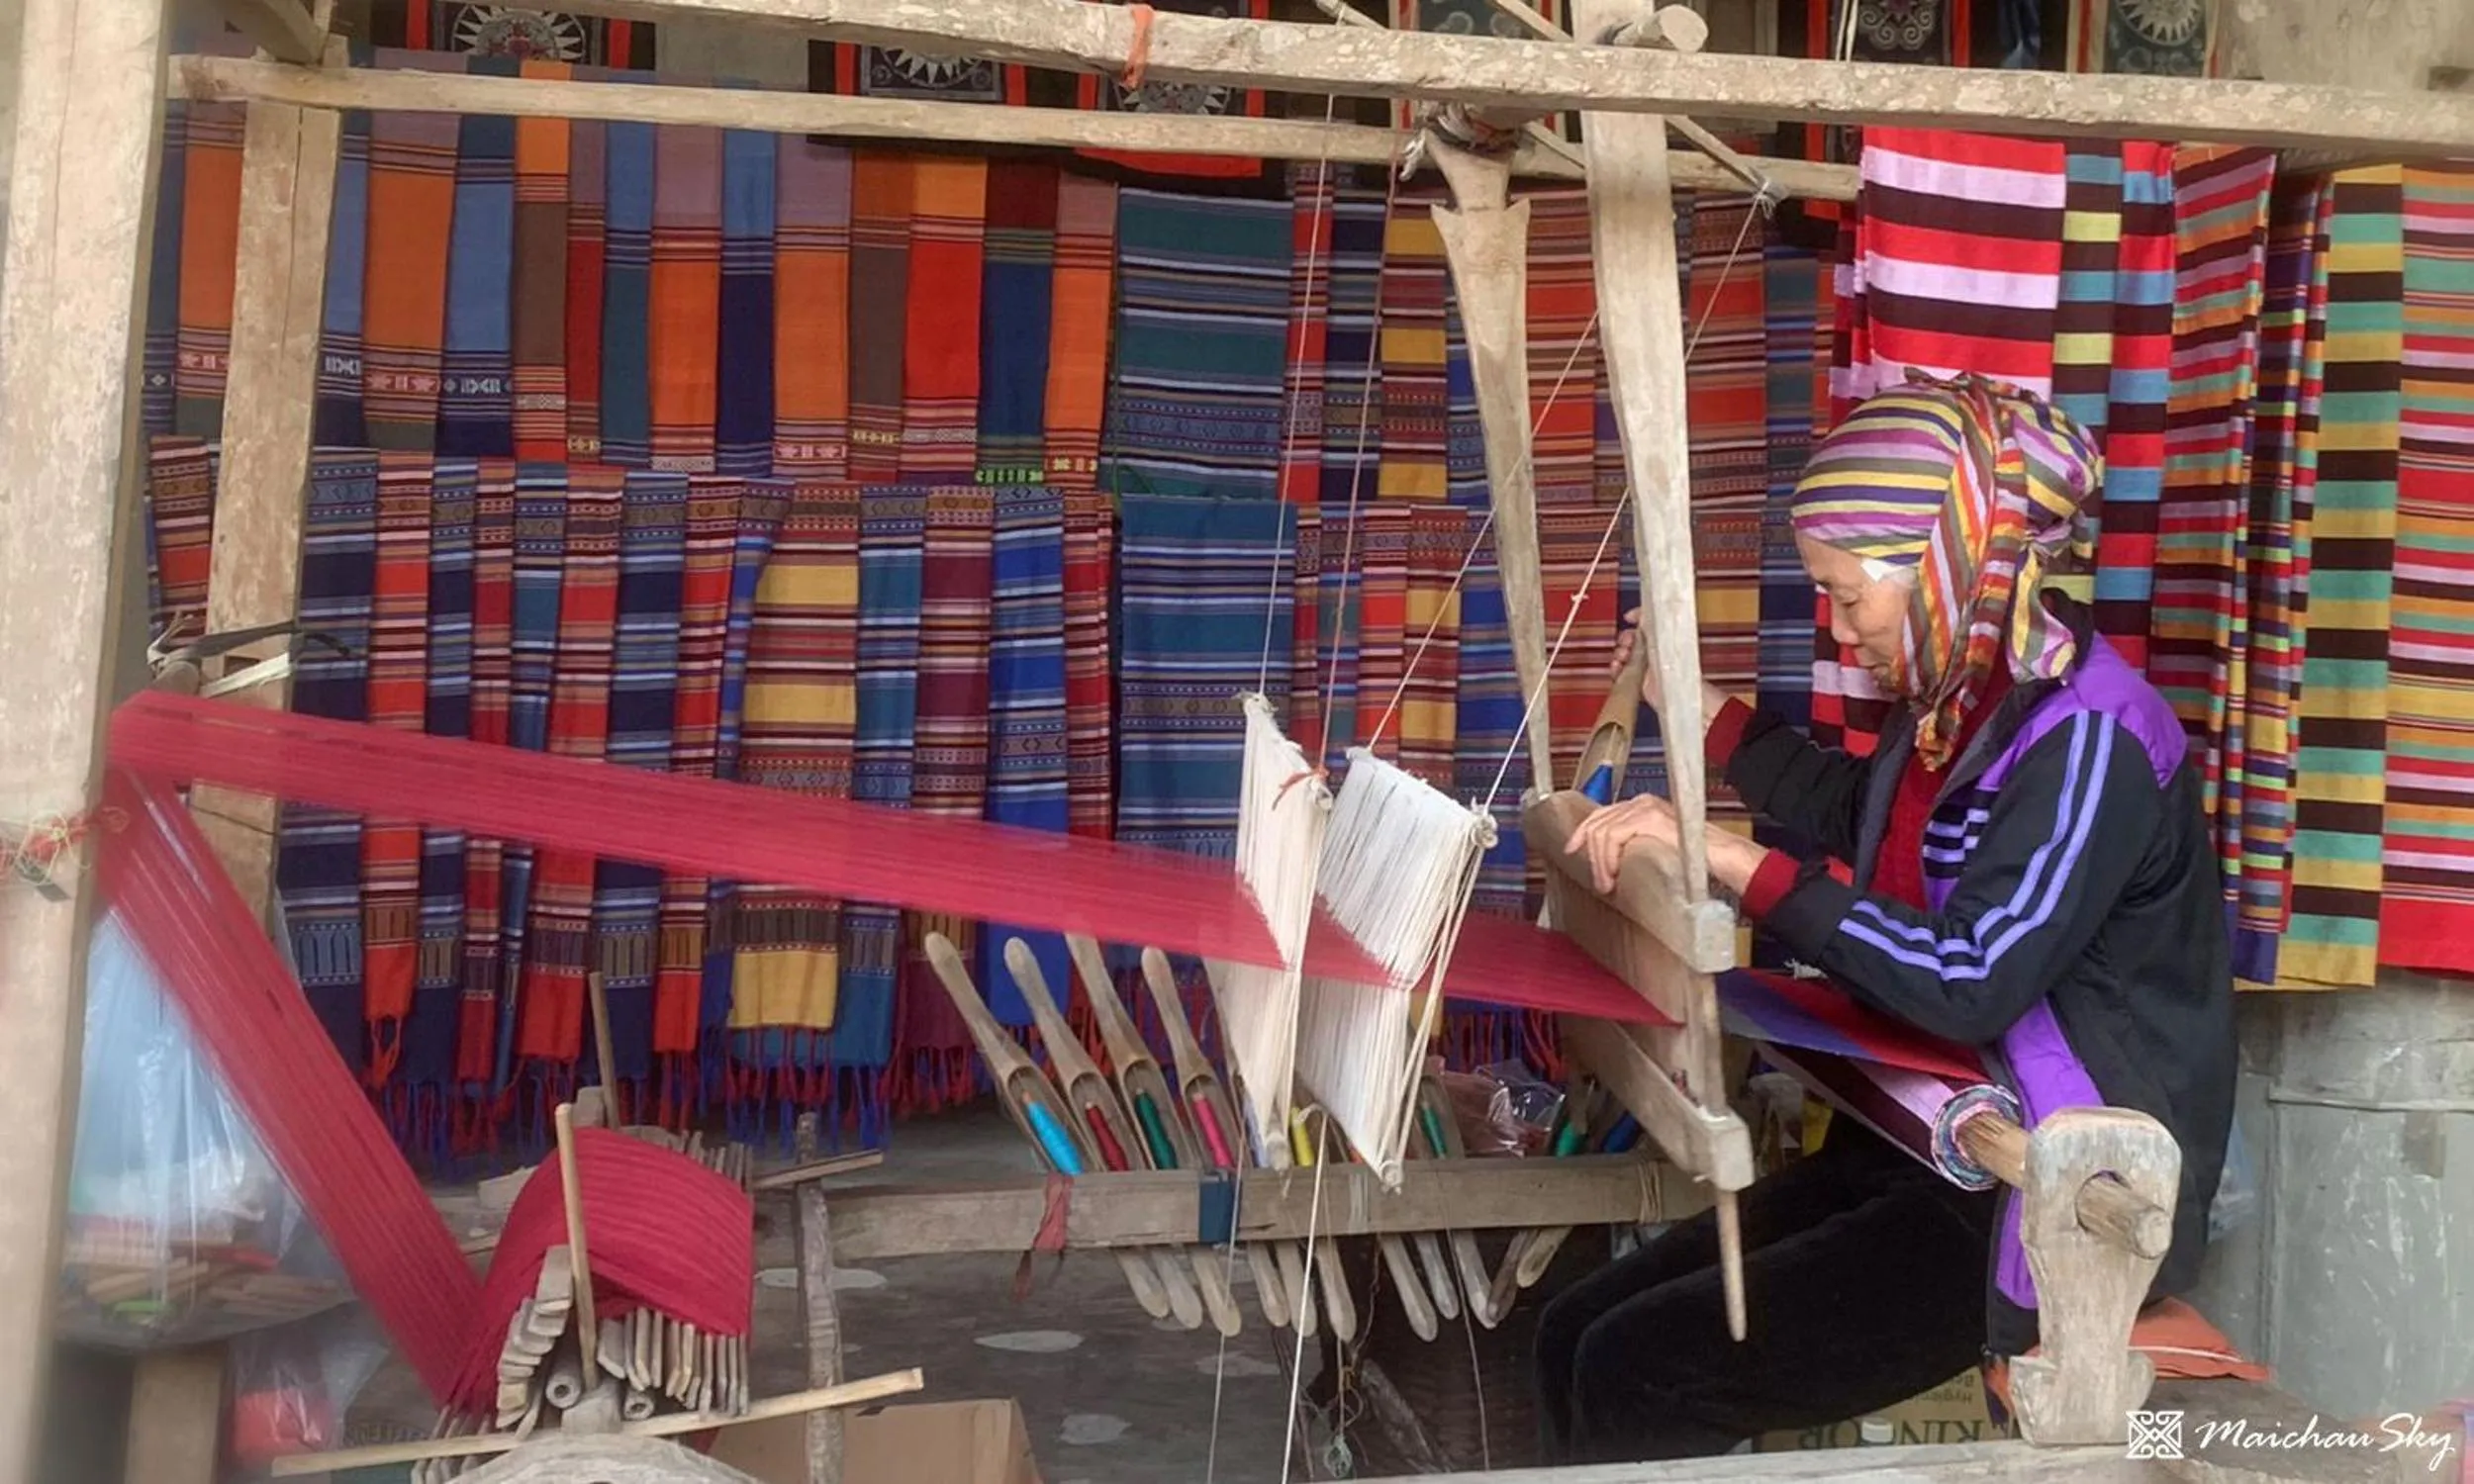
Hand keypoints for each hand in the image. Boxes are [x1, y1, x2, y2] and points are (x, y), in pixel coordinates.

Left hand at [1566, 793, 1776, 898]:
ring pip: (1602, 832)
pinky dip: (1609, 858)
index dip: (1582, 833)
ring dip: (1600, 862)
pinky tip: (1616, 874)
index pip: (1601, 815)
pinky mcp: (1648, 818)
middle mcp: (1641, 802)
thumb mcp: (1655, 850)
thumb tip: (1607, 863)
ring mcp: (1645, 807)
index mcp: (1642, 807)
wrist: (1723, 859)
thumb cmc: (1695, 860)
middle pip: (1597, 822)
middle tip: (1600, 883)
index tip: (1571, 851)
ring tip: (1609, 884)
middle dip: (1592, 855)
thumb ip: (1633, 848)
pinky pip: (1613, 836)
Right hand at [1611, 607, 1731, 732]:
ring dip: (1618, 656)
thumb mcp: (1664, 639)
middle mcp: (1654, 652)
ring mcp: (1646, 668)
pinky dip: (1616, 672)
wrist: (1679, 695)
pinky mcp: (1639, 684)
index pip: (1646, 624)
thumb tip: (1638, 612)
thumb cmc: (1680, 668)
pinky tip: (1617, 669)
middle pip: (1631, 641)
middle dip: (1624, 640)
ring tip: (1621, 658)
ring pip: (1624, 657)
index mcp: (1663, 639)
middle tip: (1626, 644)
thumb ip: (1651, 624)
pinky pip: (1622, 675)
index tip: (1628, 617)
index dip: (1636, 619)